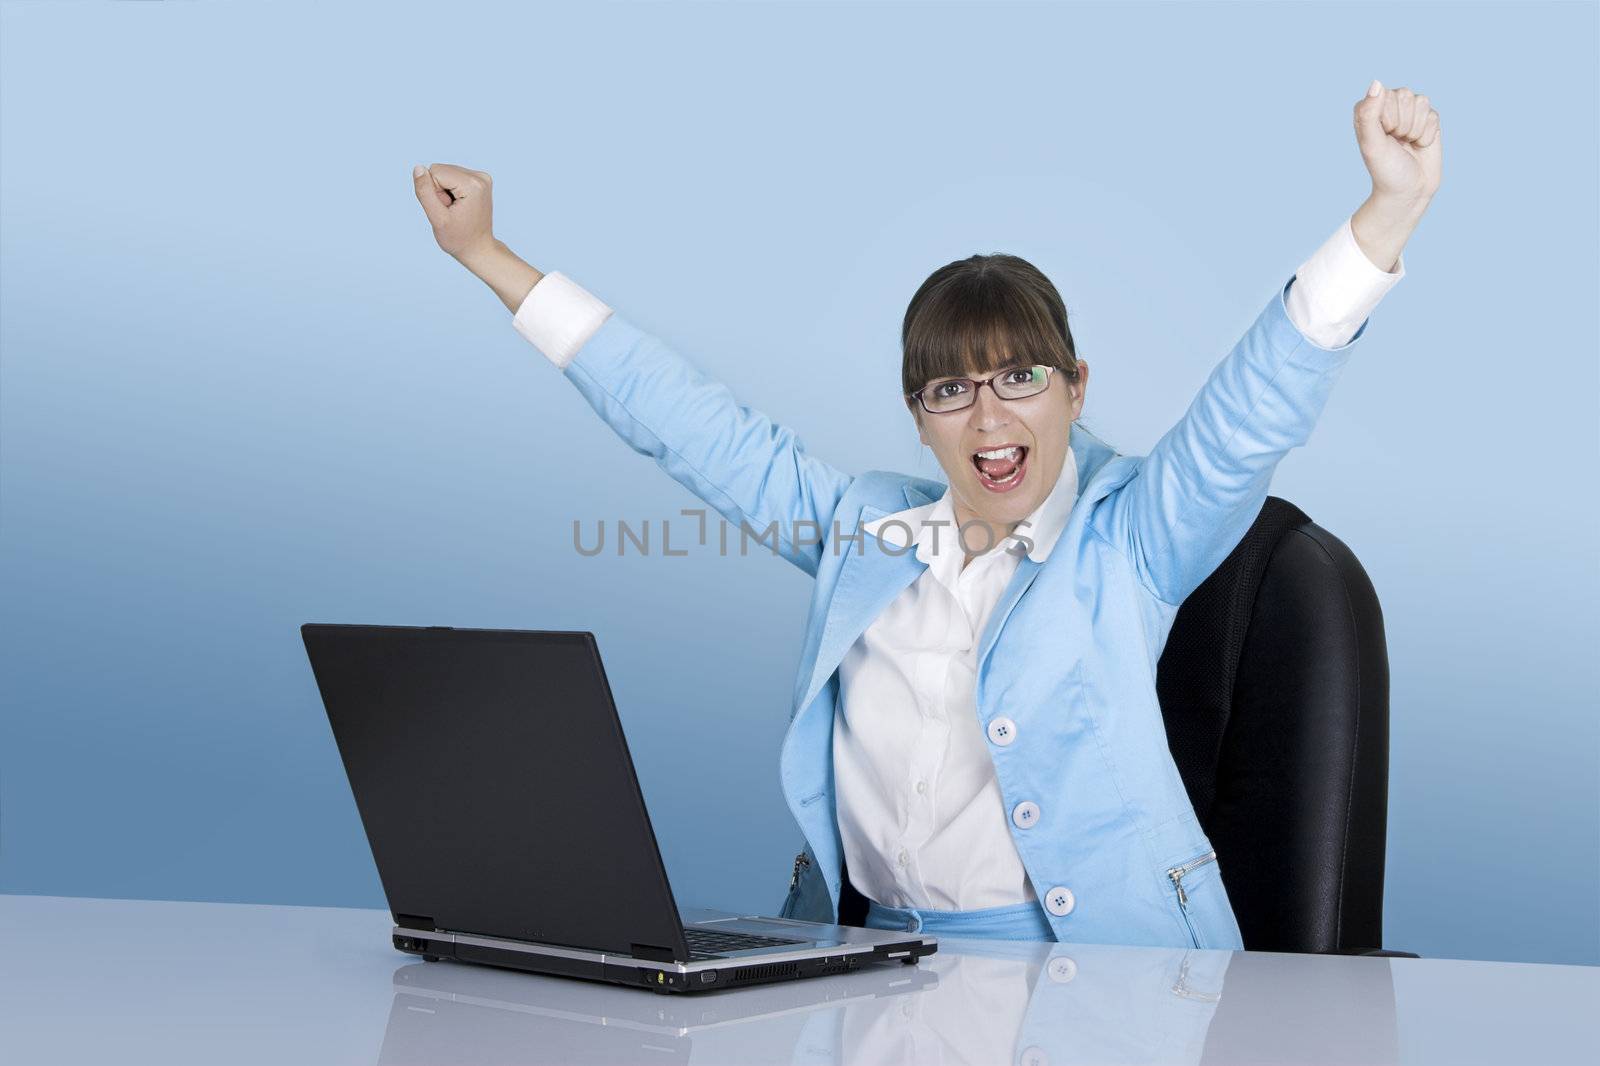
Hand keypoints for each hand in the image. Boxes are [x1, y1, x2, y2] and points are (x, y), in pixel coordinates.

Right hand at [412, 163, 496, 262]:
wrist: (478, 248)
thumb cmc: (458, 239)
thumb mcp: (437, 218)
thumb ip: (425, 192)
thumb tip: (418, 168)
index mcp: (472, 184)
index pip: (435, 172)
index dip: (434, 192)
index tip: (446, 210)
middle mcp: (480, 177)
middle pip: (441, 170)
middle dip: (439, 191)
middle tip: (451, 211)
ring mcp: (482, 177)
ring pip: (445, 173)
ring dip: (445, 192)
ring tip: (456, 210)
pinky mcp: (480, 180)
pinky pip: (453, 176)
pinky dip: (452, 191)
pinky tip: (460, 206)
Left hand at [1353, 81, 1441, 206]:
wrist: (1408, 191)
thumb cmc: (1385, 169)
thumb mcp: (1372, 144)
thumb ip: (1369, 114)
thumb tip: (1377, 83)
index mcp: (1368, 110)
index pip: (1385, 95)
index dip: (1388, 119)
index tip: (1383, 137)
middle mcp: (1388, 106)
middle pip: (1406, 95)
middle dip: (1403, 124)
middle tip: (1396, 142)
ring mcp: (1409, 112)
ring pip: (1422, 102)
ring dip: (1415, 129)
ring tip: (1406, 144)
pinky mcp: (1427, 119)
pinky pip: (1434, 115)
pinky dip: (1427, 134)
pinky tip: (1418, 145)